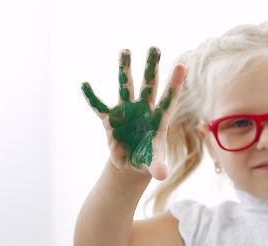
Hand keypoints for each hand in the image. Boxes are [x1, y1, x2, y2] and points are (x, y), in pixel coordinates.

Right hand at [82, 47, 185, 179]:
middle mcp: (143, 110)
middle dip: (151, 67)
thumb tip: (162, 175)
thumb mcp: (152, 163)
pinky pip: (99, 106)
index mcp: (158, 119)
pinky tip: (85, 84)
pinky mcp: (110, 119)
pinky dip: (92, 97)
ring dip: (124, 69)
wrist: (131, 163)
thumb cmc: (147, 160)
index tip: (182, 66)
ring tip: (125, 50)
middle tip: (155, 47)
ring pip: (125, 86)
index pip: (168, 99)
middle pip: (149, 85)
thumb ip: (157, 165)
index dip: (174, 84)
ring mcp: (126, 111)